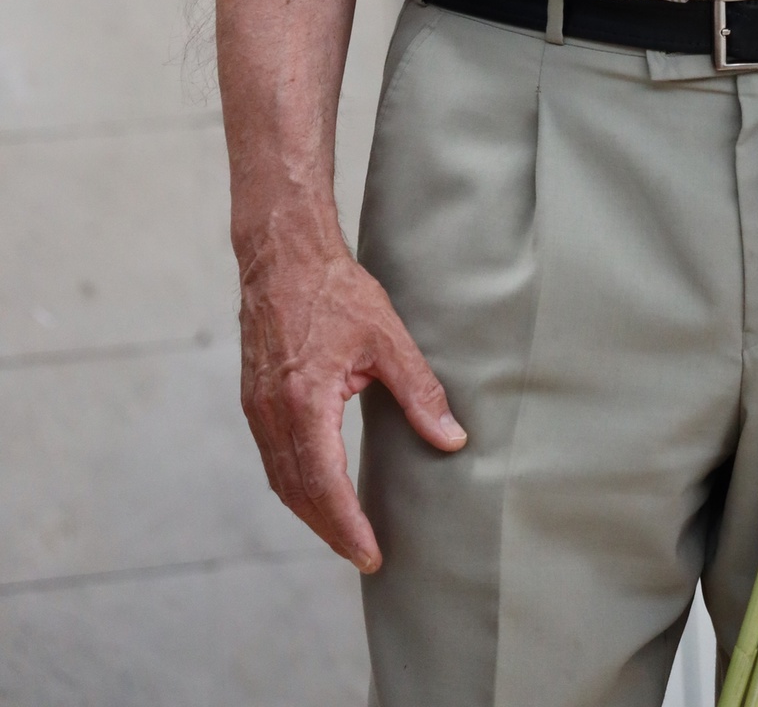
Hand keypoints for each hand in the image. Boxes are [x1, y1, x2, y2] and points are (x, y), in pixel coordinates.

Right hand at [238, 238, 466, 570]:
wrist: (282, 254)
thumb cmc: (335, 289)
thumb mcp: (388, 338)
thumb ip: (420, 391)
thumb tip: (452, 439)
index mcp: (305, 400)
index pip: (325, 483)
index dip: (348, 525)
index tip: (371, 555)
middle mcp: (272, 412)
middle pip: (299, 493)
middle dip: (331, 530)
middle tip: (364, 556)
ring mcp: (257, 407)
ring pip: (281, 480)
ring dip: (311, 512)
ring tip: (345, 533)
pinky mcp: (253, 399)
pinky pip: (272, 458)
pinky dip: (295, 485)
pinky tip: (318, 490)